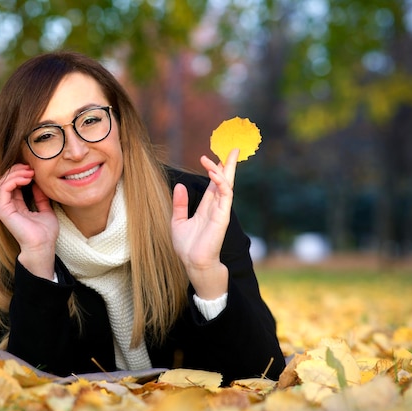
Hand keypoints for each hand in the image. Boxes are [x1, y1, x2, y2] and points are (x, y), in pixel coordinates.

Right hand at [0, 164, 58, 278]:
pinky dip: (15, 179)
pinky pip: (4, 188)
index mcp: (17, 206)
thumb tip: (39, 184)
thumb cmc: (45, 233)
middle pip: (6, 180)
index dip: (22, 173)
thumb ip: (41, 198)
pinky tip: (26, 178)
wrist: (43, 246)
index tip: (34, 169)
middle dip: (17, 170)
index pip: (14, 184)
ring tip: (30, 171)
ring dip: (16, 173)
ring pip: (3, 181)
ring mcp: (4, 208)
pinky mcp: (4, 210)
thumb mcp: (46, 210)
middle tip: (30, 167)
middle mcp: (8, 206)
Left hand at [171, 149, 238, 298]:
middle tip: (234, 147)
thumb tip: (180, 185)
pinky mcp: (222, 216)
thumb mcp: (177, 221)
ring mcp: (221, 211)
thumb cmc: (186, 246)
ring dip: (223, 169)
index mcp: (206, 207)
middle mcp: (216, 206)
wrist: (192, 263)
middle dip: (229, 164)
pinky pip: (225, 195)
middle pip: (225, 180)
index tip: (216, 155)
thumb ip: (180, 204)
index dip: (216, 169)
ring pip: (226, 185)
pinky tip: (216, 173)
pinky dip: (222, 183)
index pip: (214, 184)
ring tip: (219, 156)